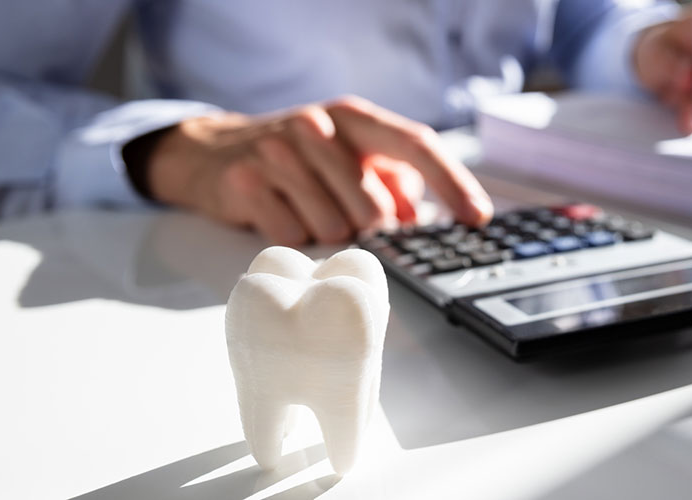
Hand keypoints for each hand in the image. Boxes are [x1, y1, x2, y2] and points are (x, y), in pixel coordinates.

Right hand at [144, 96, 492, 244]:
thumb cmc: (298, 159)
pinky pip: (293, 237)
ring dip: (327, 233)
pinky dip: (293, 238)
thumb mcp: (348, 156)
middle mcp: (318, 127)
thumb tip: (417, 218)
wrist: (213, 152)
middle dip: (368, 229)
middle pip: (374, 208)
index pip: (416, 144)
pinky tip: (279, 213)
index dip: (452, 183)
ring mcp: (278, 152)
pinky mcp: (246, 182)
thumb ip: (391, 181)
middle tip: (345, 217)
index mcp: (353, 117)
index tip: (478, 217)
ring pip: (334, 229)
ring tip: (305, 208)